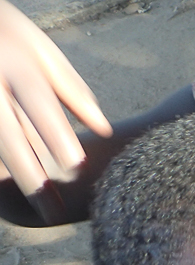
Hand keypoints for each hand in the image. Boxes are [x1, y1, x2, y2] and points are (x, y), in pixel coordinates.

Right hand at [0, 0, 110, 221]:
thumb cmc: (11, 40)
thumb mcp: (41, 54)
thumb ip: (70, 89)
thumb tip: (103, 129)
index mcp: (12, 61)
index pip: (38, 102)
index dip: (55, 134)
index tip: (77, 166)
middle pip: (9, 135)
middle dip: (32, 176)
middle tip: (55, 213)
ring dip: (13, 180)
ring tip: (41, 213)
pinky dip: (2, 171)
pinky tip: (17, 193)